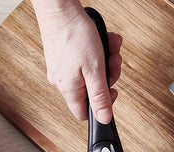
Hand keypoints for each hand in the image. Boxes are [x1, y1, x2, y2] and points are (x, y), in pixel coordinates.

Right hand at [35, 4, 121, 123]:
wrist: (59, 7)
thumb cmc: (74, 35)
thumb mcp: (94, 70)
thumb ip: (100, 96)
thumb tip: (104, 119)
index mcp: (69, 90)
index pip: (84, 114)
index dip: (101, 107)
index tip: (112, 92)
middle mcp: (62, 82)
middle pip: (91, 91)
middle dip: (108, 76)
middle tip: (114, 62)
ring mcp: (61, 69)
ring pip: (90, 74)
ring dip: (105, 61)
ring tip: (111, 47)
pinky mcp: (62, 57)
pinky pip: (83, 62)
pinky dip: (96, 53)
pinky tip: (104, 41)